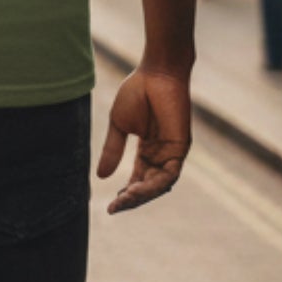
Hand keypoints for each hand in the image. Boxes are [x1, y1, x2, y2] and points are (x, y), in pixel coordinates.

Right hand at [97, 67, 190, 212]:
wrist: (156, 73)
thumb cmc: (137, 92)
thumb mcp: (119, 126)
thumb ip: (112, 150)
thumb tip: (101, 177)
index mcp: (149, 149)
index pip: (138, 179)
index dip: (125, 194)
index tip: (110, 207)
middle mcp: (162, 154)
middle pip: (148, 186)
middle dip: (132, 199)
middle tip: (115, 208)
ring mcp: (173, 152)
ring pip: (159, 184)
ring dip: (141, 195)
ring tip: (123, 201)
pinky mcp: (180, 148)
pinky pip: (169, 174)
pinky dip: (154, 185)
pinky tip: (136, 189)